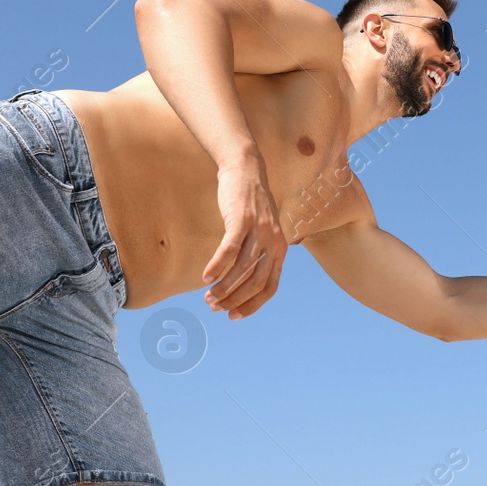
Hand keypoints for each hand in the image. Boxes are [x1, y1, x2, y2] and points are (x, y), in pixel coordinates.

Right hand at [203, 159, 287, 319]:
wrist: (246, 169)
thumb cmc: (250, 205)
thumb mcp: (262, 231)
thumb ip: (257, 254)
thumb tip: (240, 284)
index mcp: (280, 249)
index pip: (269, 288)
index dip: (251, 306)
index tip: (233, 316)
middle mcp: (274, 242)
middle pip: (255, 283)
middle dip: (234, 300)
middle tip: (214, 307)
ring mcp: (259, 231)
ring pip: (242, 270)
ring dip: (224, 288)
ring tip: (208, 297)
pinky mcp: (243, 219)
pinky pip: (229, 250)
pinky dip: (218, 266)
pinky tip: (206, 277)